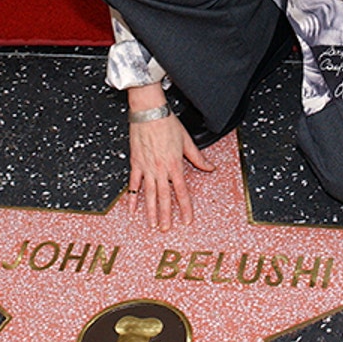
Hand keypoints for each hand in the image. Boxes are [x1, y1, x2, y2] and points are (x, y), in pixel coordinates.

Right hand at [125, 88, 210, 230]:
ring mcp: (146, 167)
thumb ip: (198, 158)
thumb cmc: (167, 123)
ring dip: (150, 211)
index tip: (187, 220)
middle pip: (164, 197)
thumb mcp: (187, 141)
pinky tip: (132, 209)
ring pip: (149, 194)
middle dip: (165, 215)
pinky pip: (133, 184)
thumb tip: (210, 167)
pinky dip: (132, 197)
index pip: (182, 192)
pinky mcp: (135, 163)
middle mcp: (160, 169)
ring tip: (151, 224)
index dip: (185, 208)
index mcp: (175, 165)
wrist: (148, 112)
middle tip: (165, 229)